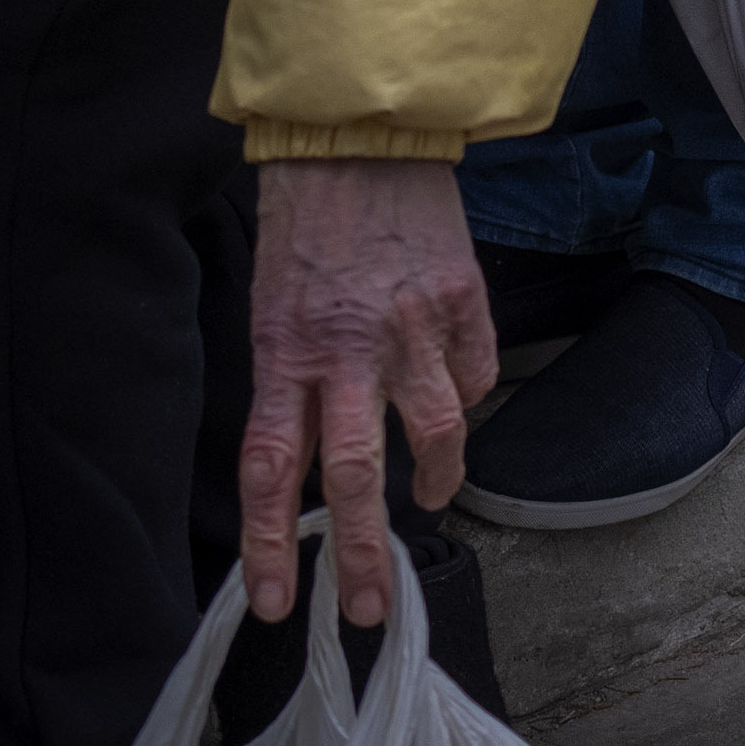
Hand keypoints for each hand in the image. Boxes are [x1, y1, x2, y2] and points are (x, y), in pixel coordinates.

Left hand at [242, 160, 493, 630]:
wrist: (360, 136)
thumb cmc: (306, 227)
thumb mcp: (271, 311)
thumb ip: (291, 386)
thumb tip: (310, 459)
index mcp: (286, 354)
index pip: (271, 471)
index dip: (271, 545)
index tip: (274, 602)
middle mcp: (348, 349)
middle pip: (355, 475)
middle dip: (361, 555)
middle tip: (369, 608)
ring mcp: (412, 326)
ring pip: (434, 435)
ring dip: (435, 482)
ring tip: (432, 500)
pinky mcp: (461, 299)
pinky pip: (473, 377)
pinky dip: (465, 401)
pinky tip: (453, 400)